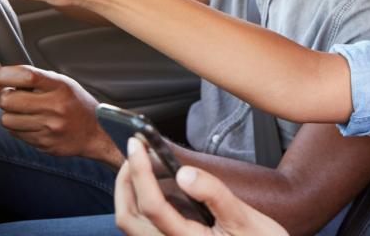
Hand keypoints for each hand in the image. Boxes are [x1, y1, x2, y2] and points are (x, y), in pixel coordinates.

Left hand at [0, 65, 123, 166]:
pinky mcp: (45, 143)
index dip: (2, 75)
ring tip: (25, 112)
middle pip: (8, 100)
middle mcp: (55, 106)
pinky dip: (19, 128)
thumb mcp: (62, 83)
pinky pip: (16, 134)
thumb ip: (32, 78)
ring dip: (10, 115)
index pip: (25, 75)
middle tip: (13, 96)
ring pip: (7, 120)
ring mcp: (50, 127)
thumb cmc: (76, 104)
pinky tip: (33, 124)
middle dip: (5, 97)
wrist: (98, 132)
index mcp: (60, 86)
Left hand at [115, 138, 287, 235]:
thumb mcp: (244, 219)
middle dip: (125, 180)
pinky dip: (137, 202)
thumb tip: (184, 172)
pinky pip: (142, 226)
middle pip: (128, 217)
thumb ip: (214, 195)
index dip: (140, 172)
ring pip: (131, 223)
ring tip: (138, 162)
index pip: (151, 206)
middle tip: (135, 149)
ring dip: (128, 191)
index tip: (138, 143)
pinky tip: (150, 184)